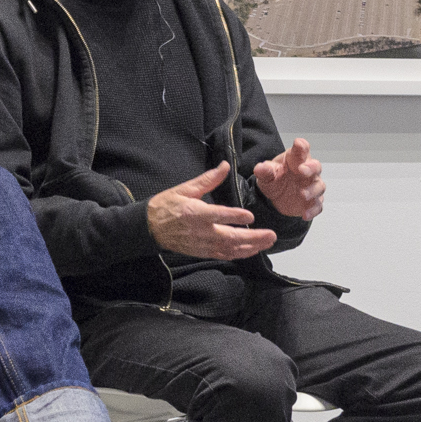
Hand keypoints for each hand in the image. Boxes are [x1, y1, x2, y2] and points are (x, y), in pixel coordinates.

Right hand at [147, 162, 277, 259]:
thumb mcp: (185, 188)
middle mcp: (201, 231)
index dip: (236, 217)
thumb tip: (225, 165)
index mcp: (195, 212)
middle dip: (253, 238)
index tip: (250, 216)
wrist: (149, 227)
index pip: (220, 215)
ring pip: (230, 250)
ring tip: (266, 243)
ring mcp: (202, 244)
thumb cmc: (166, 205)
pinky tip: (251, 251)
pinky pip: (223, 256)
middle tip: (271, 235)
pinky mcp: (202, 252)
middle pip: (231, 237)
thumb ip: (208, 179)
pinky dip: (239, 255)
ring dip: (251, 248)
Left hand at [251, 138, 324, 219]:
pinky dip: (312, 210)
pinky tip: (305, 214)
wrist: (275, 197)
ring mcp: (312, 186)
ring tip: (303, 195)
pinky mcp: (313, 201)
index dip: (301, 146)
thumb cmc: (275, 179)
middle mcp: (307, 171)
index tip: (298, 144)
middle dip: (311, 168)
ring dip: (312, 190)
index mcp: (296, 159)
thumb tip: (260, 168)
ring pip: (319, 186)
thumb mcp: (266, 175)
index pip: (302, 149)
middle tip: (302, 170)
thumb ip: (265, 171)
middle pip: (316, 166)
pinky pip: (317, 205)